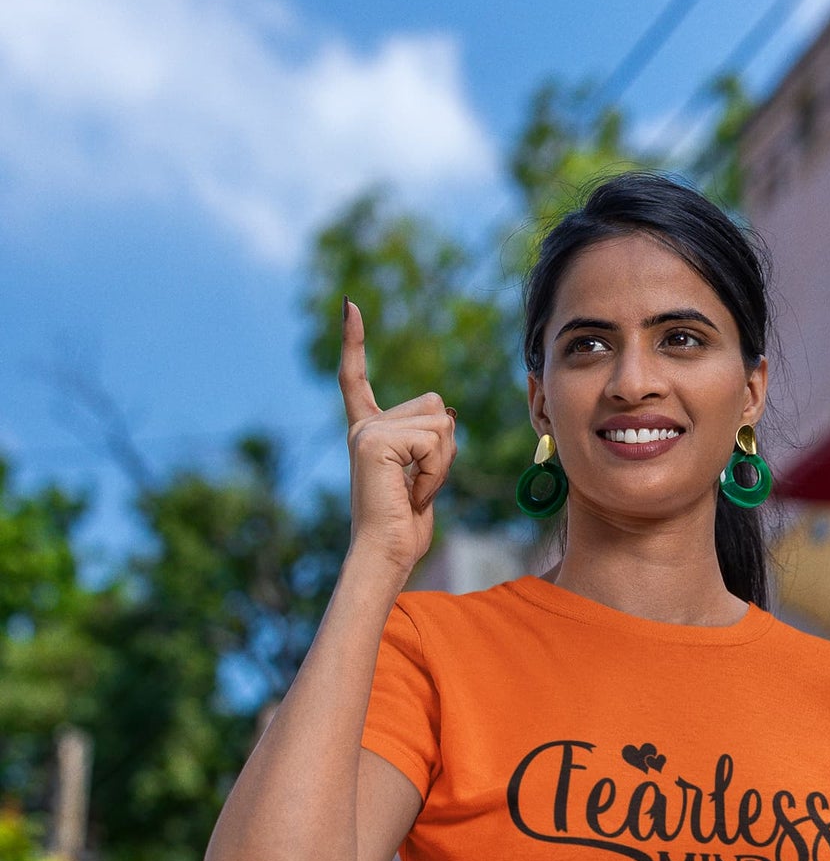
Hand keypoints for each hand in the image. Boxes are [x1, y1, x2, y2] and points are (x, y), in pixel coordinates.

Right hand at [340, 298, 456, 582]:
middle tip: (421, 485)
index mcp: (369, 430)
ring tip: (415, 491)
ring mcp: (367, 431)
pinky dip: (436, 472)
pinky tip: (412, 495)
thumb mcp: (426, 474)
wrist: (385, 554)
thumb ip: (432, 440)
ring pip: (441, 422)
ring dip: (444, 463)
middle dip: (446, 448)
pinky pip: (435, 441)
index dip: (353, 341)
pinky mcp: (376, 441)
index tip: (349, 305)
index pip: (357, 378)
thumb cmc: (405, 525)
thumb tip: (449, 412)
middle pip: (437, 404)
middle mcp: (363, 425)